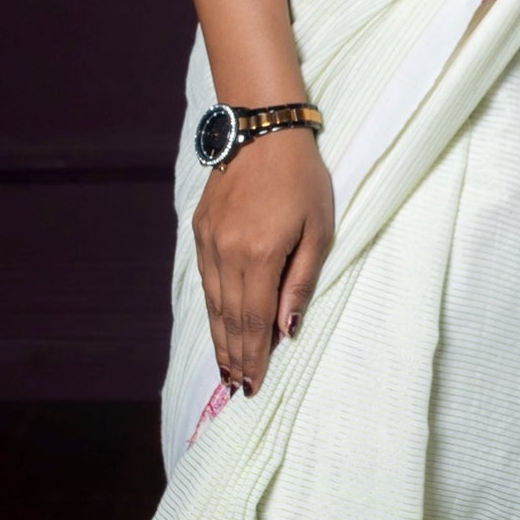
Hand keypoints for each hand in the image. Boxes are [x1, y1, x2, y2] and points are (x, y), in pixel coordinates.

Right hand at [193, 125, 333, 394]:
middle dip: (235, 356)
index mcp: (260, 255)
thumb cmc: (302, 179)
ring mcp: (209, 242)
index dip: (254, 356)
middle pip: (230, 318)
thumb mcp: (318, 230)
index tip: (254, 385)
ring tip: (227, 367)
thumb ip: (301, 282)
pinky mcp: (200, 230)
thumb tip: (287, 330)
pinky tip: (219, 324)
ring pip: (213, 303)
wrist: (263, 131)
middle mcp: (227, 253)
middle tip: (238, 388)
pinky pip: (206, 280)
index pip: (254, 321)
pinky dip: (213, 309)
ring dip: (221, 338)